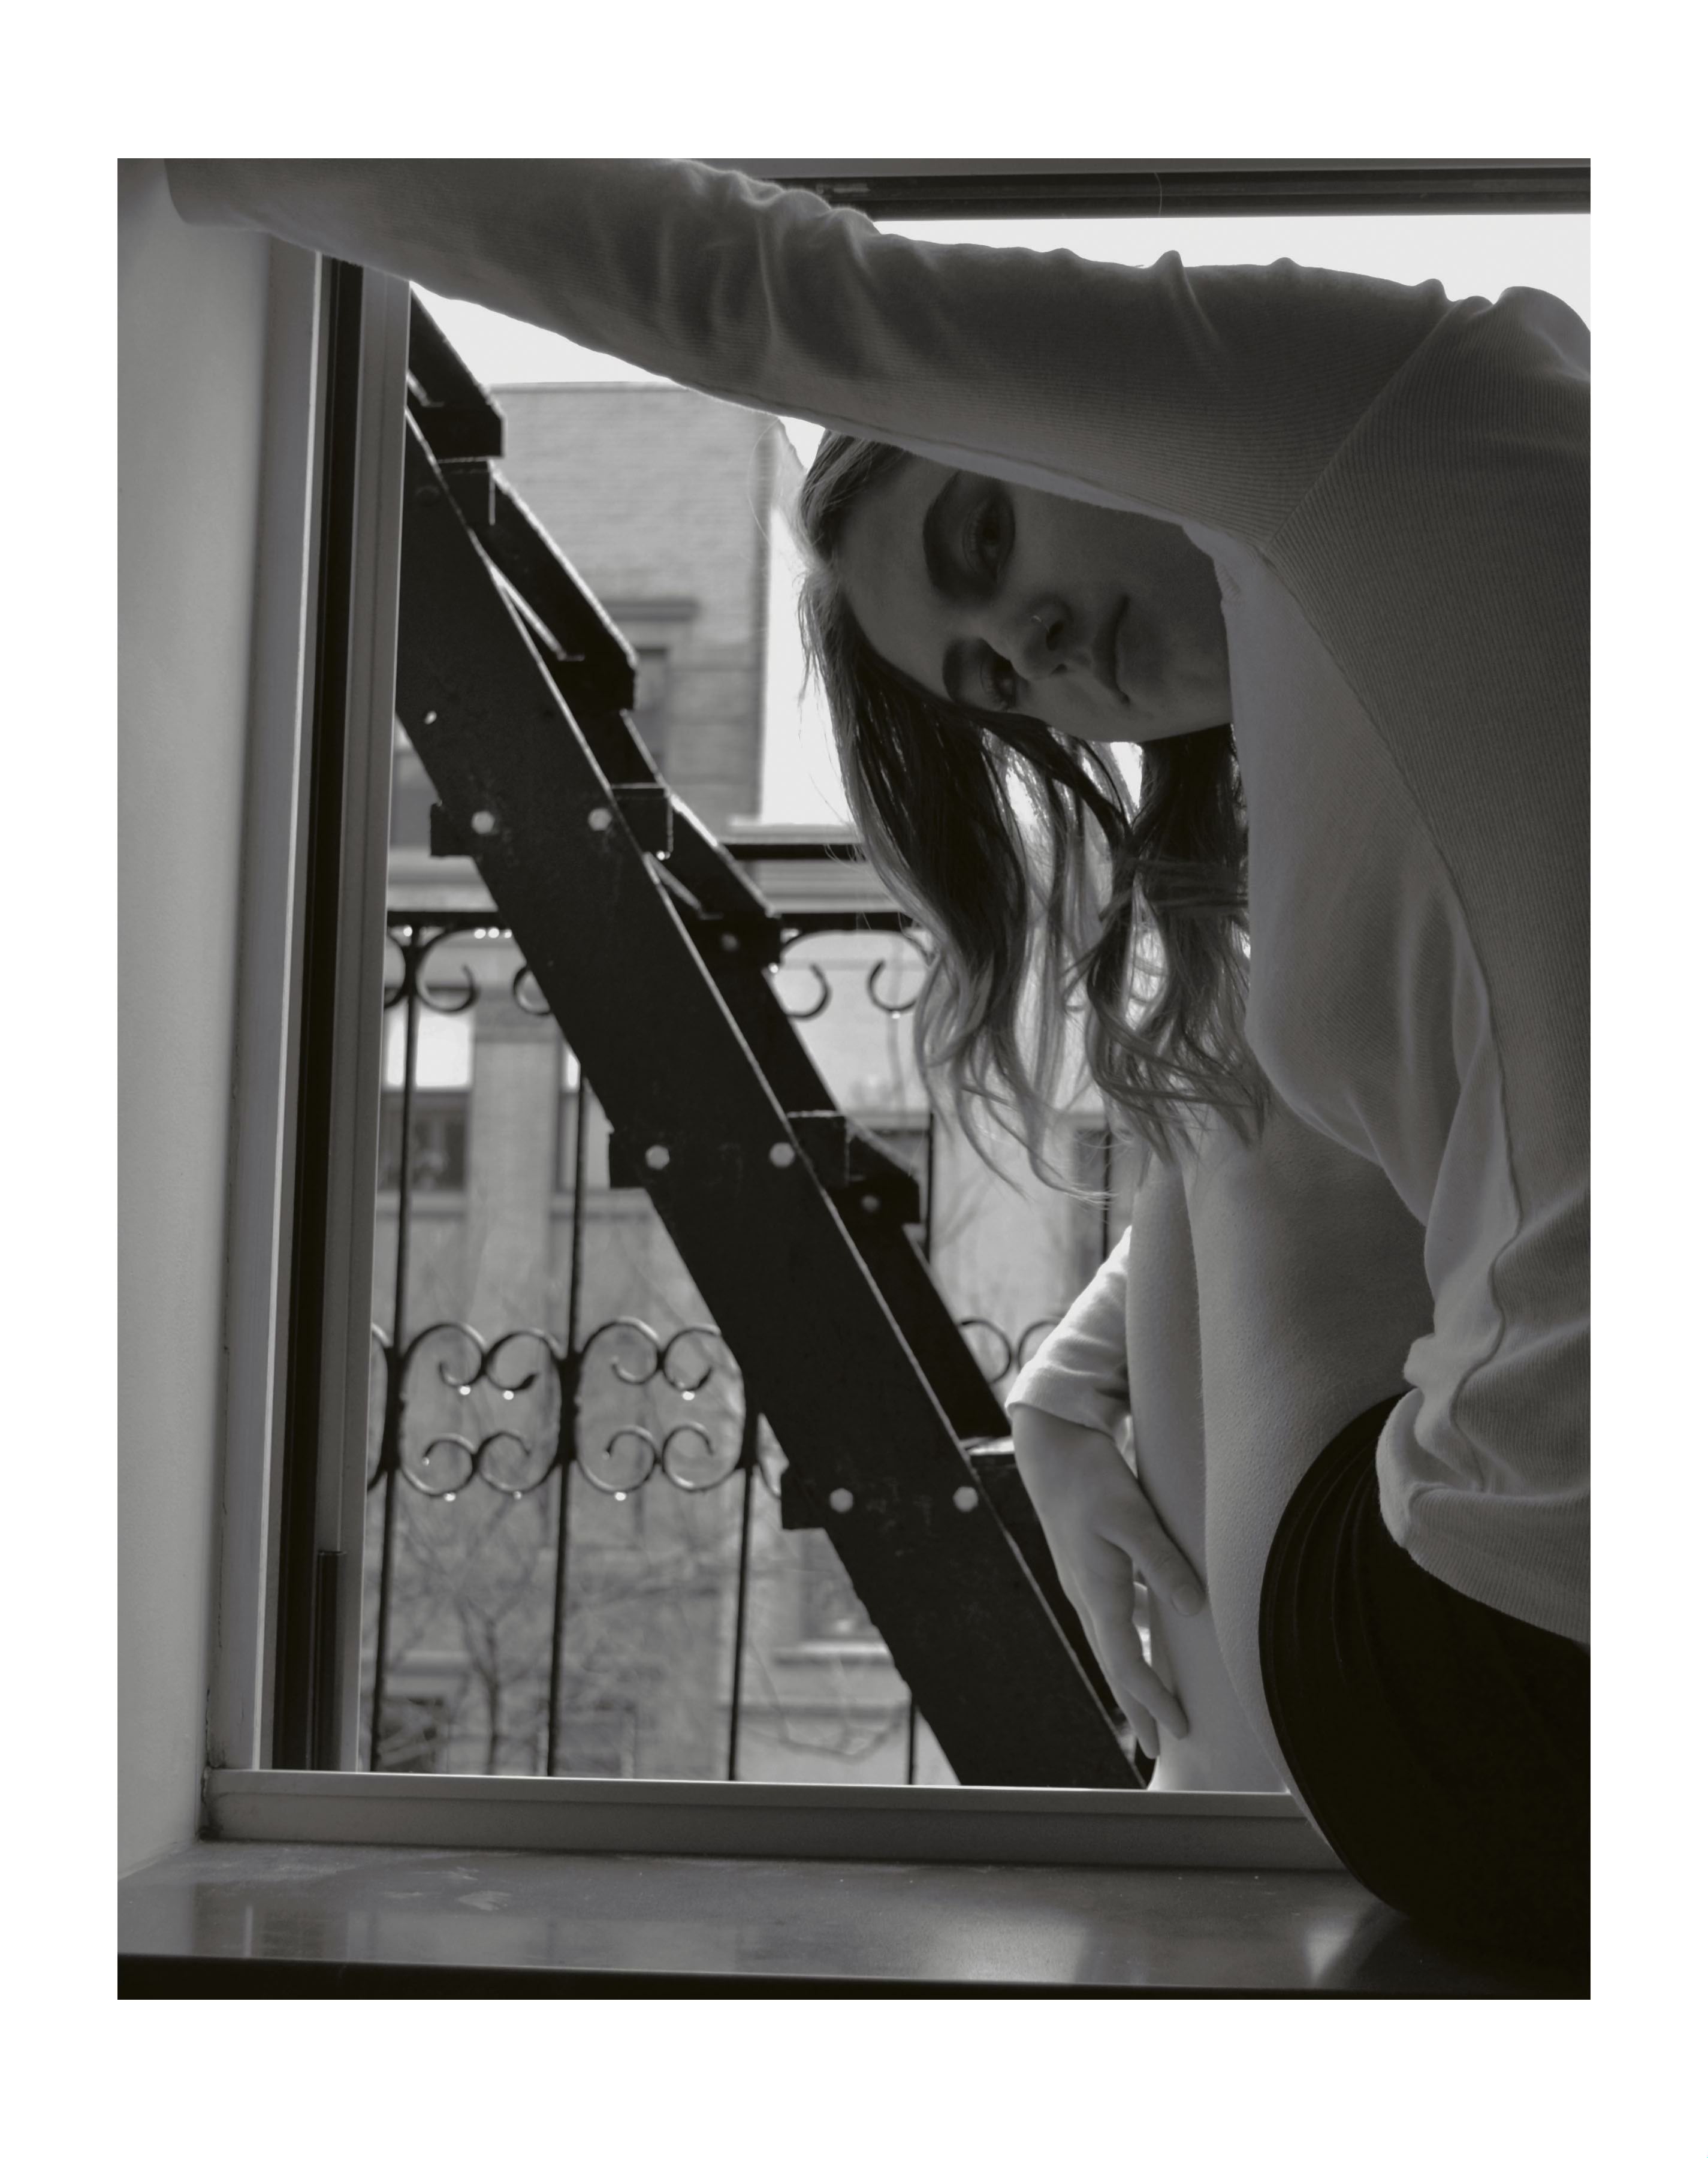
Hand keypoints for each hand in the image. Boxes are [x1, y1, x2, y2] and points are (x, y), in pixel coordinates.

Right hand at [1010, 1404, 1204, 1755]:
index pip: (1127, 1663)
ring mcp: (1083, 1582)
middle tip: (1160, 1745)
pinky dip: (1129, 1640)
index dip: (1153, 1700)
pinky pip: (1110, 1618)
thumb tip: (1195, 1609)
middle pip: (1114, 1665)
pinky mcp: (1085, 1565)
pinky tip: (1148, 1637)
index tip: (1180, 1729)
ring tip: (1153, 1703)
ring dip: (1132, 1677)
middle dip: (1137, 1706)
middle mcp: (1086, 1595)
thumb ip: (1162, 1562)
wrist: (1049, 1448)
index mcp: (1097, 1591)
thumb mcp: (1132, 1516)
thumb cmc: (1092, 1478)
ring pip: (1110, 1643)